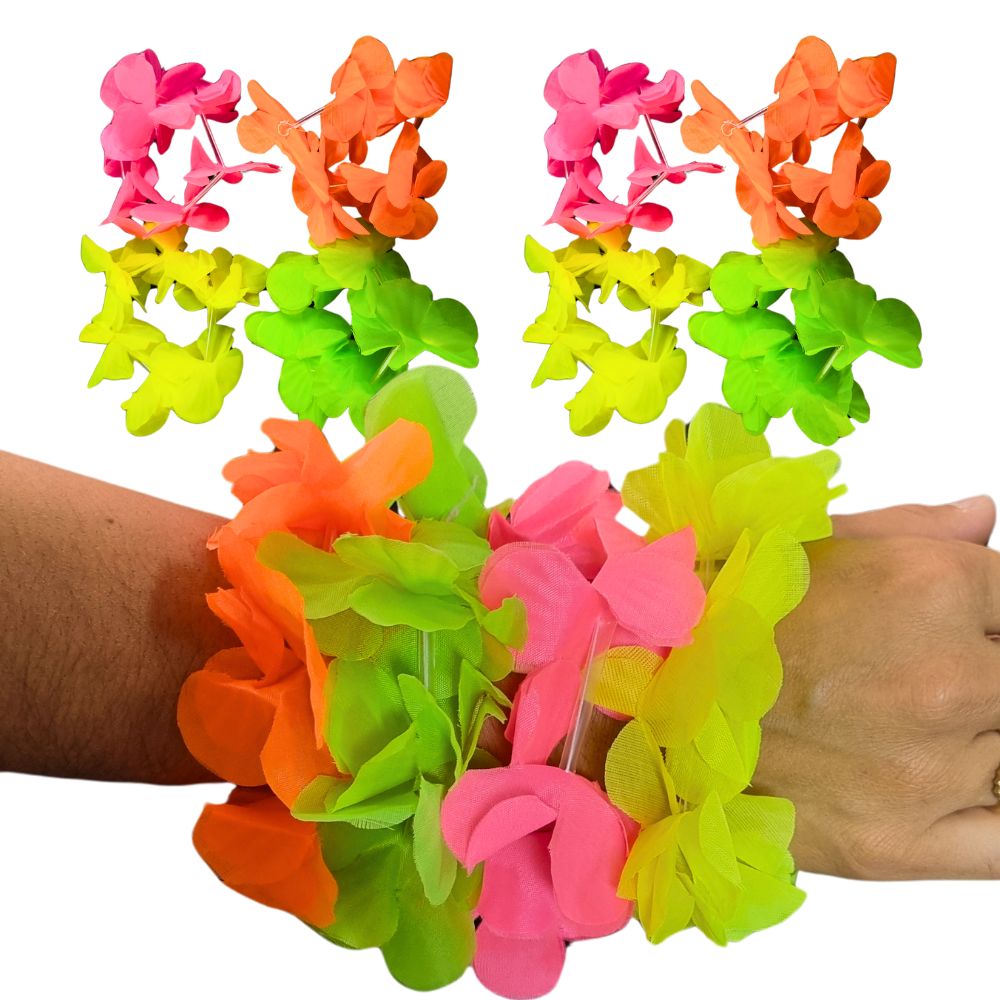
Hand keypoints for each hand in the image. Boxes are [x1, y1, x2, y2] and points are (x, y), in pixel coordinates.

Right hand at [755, 495, 999, 877]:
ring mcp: (929, 769)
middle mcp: (948, 678)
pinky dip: (998, 807)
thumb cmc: (722, 608)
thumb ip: (915, 527)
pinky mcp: (901, 843)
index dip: (986, 613)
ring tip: (899, 718)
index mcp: (934, 585)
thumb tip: (980, 518)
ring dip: (976, 734)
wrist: (641, 692)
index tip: (961, 624)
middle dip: (981, 669)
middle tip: (917, 676)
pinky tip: (965, 781)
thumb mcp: (812, 539)